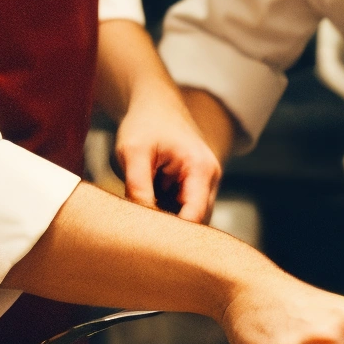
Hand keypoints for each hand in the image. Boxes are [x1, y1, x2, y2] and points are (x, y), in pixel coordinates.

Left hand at [113, 77, 222, 222]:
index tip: (145, 238)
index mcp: (202, 170)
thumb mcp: (133, 152)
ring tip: (140, 209)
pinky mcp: (192, 188)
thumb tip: (141, 223)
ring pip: (187, 219)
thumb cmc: (145, 123)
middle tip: (138, 228)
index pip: (194, 218)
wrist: (153, 105)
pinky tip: (146, 203)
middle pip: (195, 223)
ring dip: (165, 219)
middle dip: (168, 229)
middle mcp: (210, 180)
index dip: (171, 234)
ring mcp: (203, 185)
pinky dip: (163, 211)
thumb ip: (137, 187)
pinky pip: (180, 211)